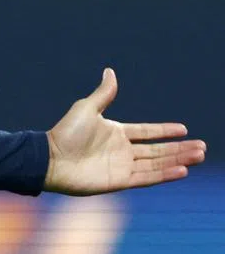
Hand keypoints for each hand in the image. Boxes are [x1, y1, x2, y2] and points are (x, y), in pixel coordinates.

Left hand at [44, 68, 205, 194]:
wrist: (51, 159)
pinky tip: (182, 170)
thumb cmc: (65, 133)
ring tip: (198, 156)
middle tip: (202, 147)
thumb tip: (110, 71)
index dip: (164, 131)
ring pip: (157, 163)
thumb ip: (103, 93)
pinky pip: (147, 177)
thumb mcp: (87, 108)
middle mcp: (122, 150)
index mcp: (116, 133)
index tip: (184, 129)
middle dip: (179, 148)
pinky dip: (165, 174)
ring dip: (178, 160)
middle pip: (157, 150)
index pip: (147, 132)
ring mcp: (122, 166)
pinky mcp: (120, 181)